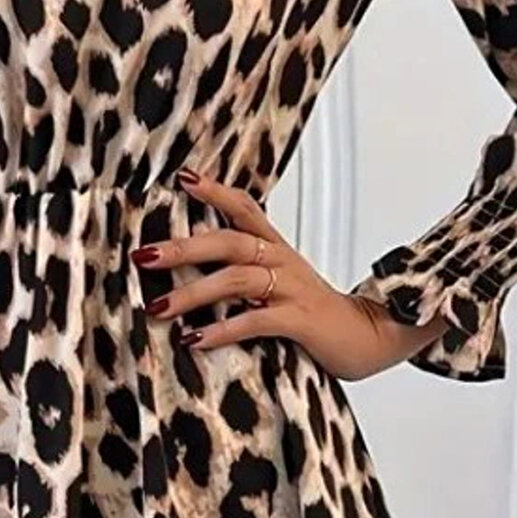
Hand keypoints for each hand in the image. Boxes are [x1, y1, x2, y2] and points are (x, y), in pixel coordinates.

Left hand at [131, 168, 443, 381]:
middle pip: (230, 242)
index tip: (182, 178)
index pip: (246, 209)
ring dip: (193, 293)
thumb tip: (192, 281)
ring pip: (237, 280)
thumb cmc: (318, 317)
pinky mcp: (301, 321)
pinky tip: (196, 339)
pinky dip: (223, 329)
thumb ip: (245, 279)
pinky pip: (256, 321)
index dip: (216, 191)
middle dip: (184, 247)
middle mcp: (283, 263)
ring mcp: (293, 290)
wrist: (371, 339)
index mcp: (278, 251)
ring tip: (159, 308)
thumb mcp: (281, 288)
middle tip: (144, 256)